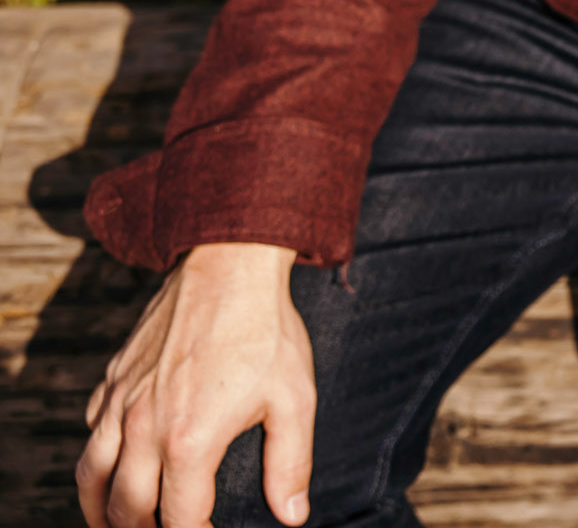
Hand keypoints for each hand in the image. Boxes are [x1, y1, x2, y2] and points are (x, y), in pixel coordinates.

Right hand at [78, 242, 314, 527]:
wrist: (230, 267)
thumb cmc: (266, 333)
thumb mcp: (295, 400)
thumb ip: (290, 464)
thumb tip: (292, 515)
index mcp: (189, 441)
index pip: (178, 518)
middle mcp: (143, 427)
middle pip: (126, 506)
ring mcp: (122, 402)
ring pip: (91, 475)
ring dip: (99, 508)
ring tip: (114, 522)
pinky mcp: (114, 378)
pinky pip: (91, 428)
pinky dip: (96, 455)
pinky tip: (113, 461)